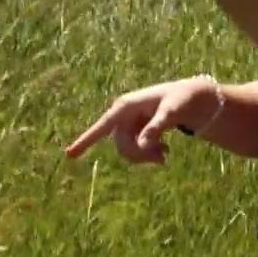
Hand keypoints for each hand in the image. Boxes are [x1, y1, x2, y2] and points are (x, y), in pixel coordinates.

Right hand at [66, 77, 217, 162]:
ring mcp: (127, 123)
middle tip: (163, 159)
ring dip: (144, 156)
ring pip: (126, 149)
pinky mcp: (134, 129)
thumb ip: (157, 126)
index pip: (102, 126)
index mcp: (125, 106)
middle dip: (139, 155)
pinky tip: (164, 151)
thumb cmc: (180, 100)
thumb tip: (144, 143)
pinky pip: (134, 149)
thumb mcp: (171, 112)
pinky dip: (148, 154)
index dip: (85, 140)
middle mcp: (122, 115)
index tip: (69, 155)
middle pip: (120, 144)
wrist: (189, 97)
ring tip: (165, 155)